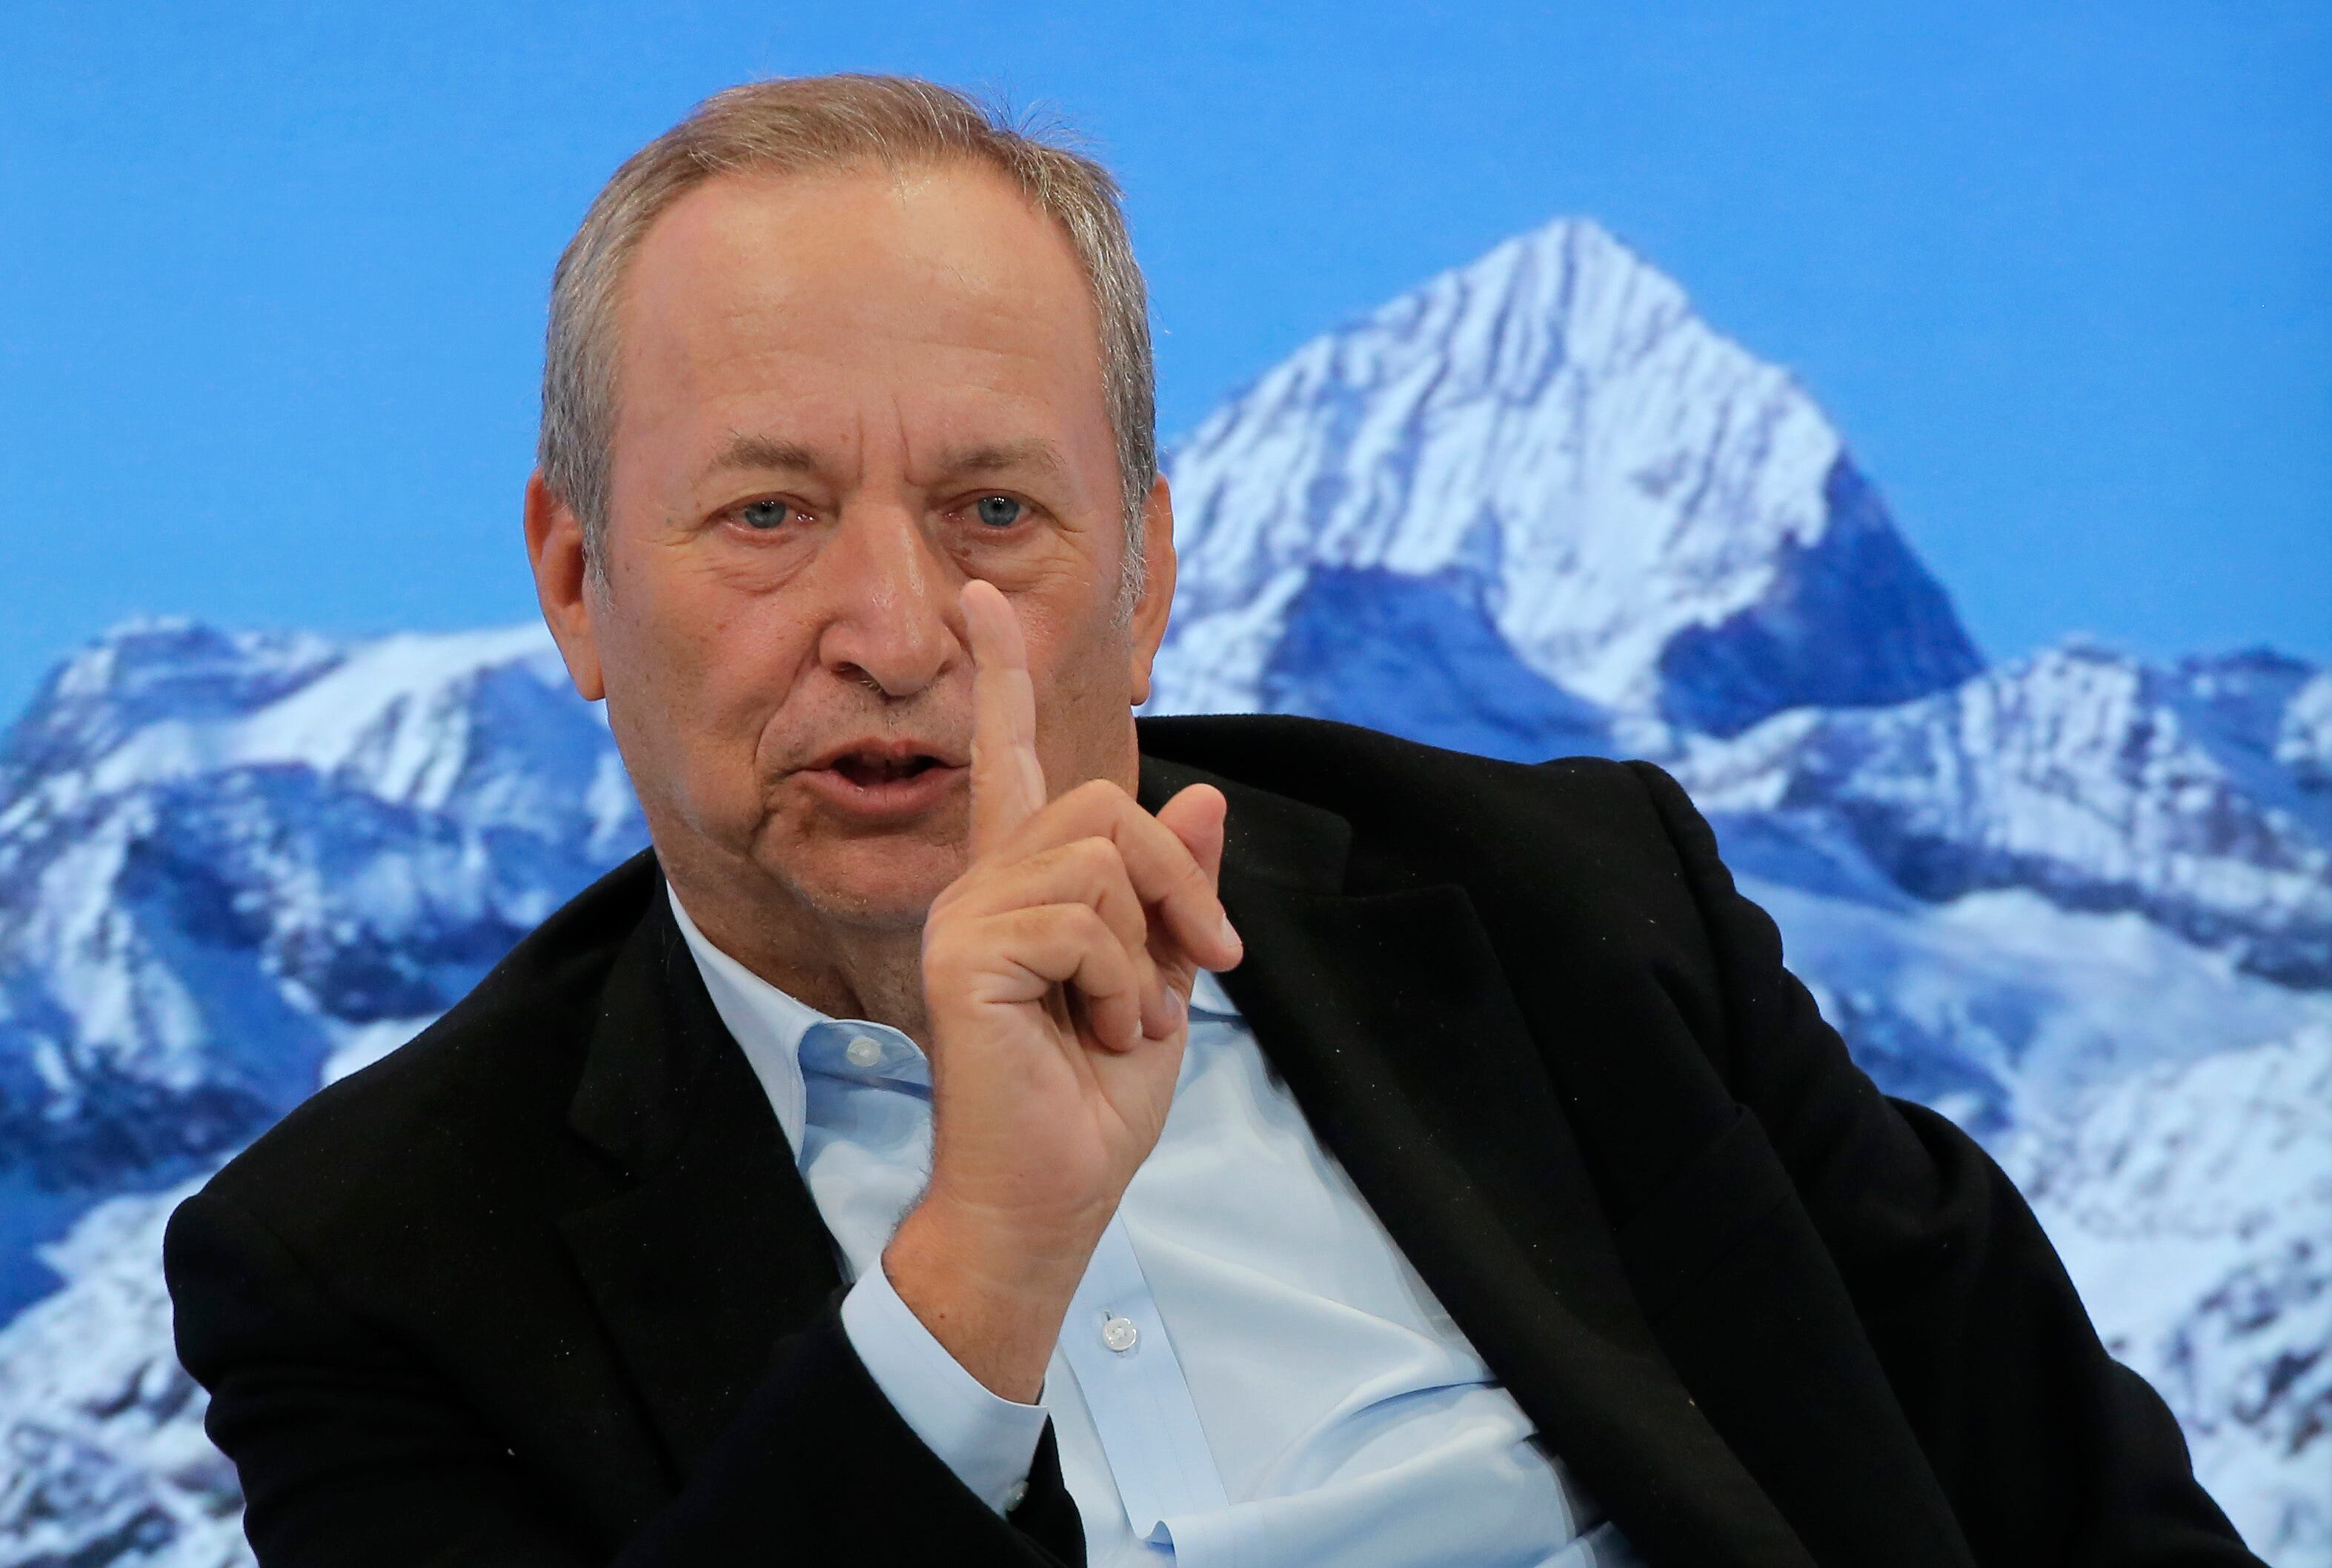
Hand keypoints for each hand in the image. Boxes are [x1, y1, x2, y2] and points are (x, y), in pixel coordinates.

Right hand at [881, 579, 1241, 1400]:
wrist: (1048, 1203)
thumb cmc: (1092, 1105)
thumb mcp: (1161, 980)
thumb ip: (1175, 892)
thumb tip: (1200, 793)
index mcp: (1021, 887)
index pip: (1007, 758)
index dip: (999, 674)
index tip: (983, 597)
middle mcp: (980, 886)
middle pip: (1104, 804)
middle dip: (1179, 881)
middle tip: (1200, 966)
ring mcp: (965, 916)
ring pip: (1101, 857)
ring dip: (1146, 952)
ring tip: (1127, 1022)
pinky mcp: (964, 955)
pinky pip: (1082, 917)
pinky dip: (1123, 983)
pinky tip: (1103, 1034)